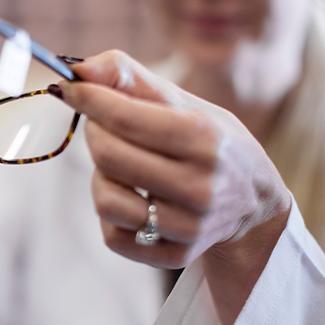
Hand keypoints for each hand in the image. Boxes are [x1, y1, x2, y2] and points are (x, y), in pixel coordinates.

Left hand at [58, 50, 290, 268]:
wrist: (254, 203)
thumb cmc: (208, 141)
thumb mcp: (183, 100)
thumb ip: (128, 76)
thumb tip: (78, 69)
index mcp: (203, 138)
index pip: (124, 117)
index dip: (88, 100)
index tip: (70, 89)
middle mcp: (200, 186)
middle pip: (109, 156)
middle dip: (94, 134)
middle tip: (102, 126)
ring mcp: (189, 226)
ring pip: (106, 201)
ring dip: (100, 177)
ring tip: (120, 165)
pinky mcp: (175, 254)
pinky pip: (113, 235)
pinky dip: (111, 213)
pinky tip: (132, 198)